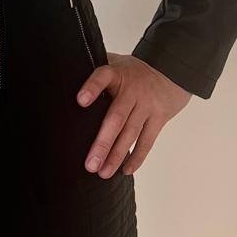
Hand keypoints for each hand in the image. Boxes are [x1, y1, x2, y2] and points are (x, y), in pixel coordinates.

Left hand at [76, 53, 192, 177]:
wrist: (170, 70)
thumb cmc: (131, 72)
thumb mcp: (114, 64)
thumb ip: (94, 74)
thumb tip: (66, 81)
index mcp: (116, 74)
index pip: (102, 77)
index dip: (92, 87)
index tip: (81, 101)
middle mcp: (132, 90)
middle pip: (116, 118)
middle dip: (103, 143)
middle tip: (90, 164)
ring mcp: (147, 105)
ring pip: (131, 133)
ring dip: (117, 155)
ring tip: (103, 172)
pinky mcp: (159, 118)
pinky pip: (147, 140)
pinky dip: (137, 157)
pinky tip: (125, 170)